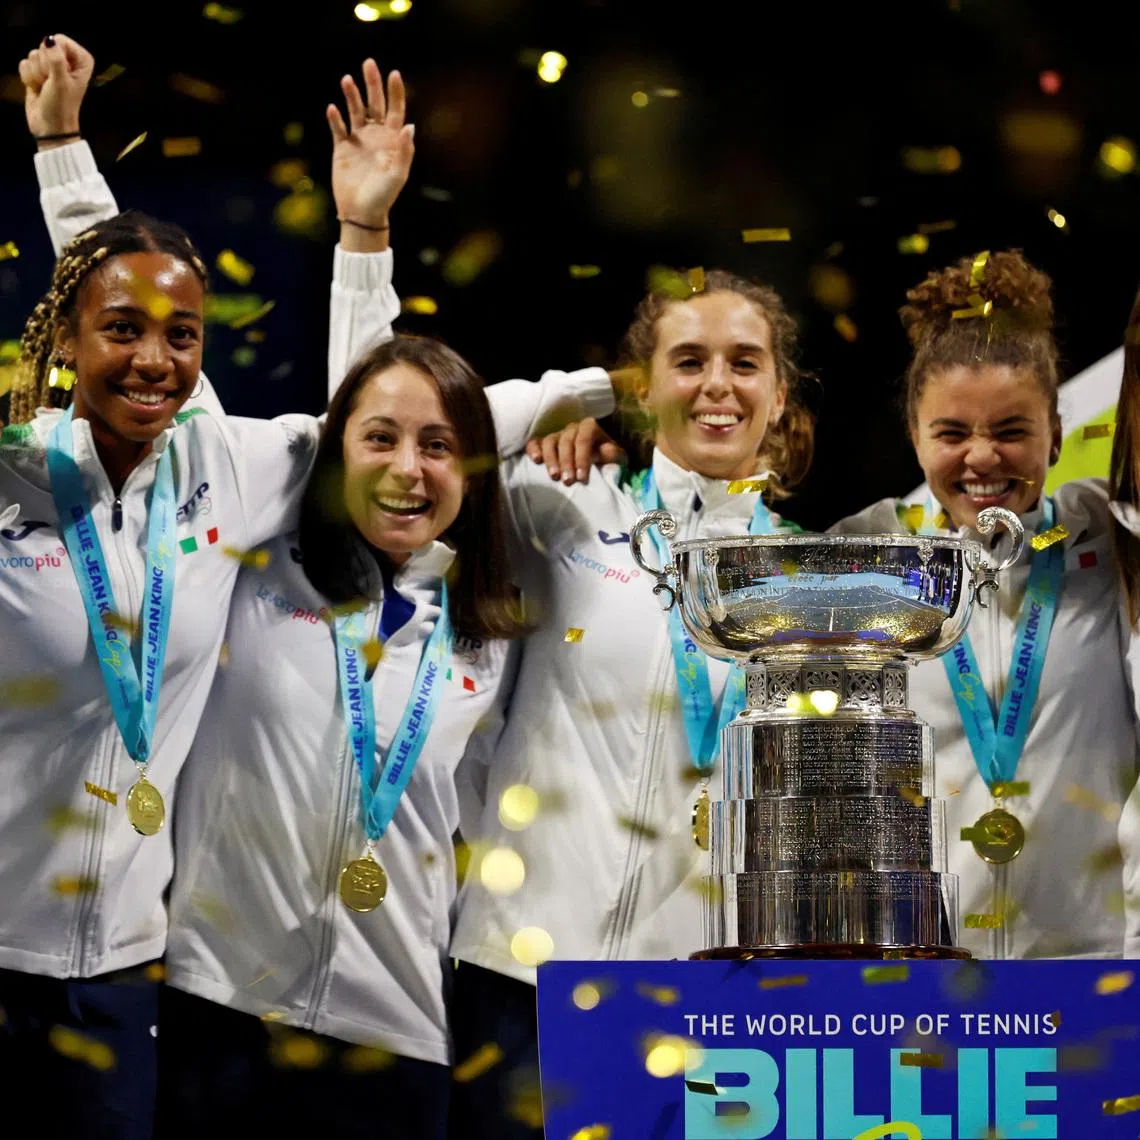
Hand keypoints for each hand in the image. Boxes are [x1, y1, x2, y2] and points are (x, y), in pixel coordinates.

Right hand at [18, 34, 93, 145]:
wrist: (50, 126)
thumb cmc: (61, 107)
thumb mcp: (61, 82)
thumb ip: (56, 59)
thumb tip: (49, 41)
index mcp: (81, 61)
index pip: (60, 40)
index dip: (55, 56)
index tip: (61, 75)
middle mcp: (67, 60)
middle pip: (45, 46)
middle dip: (45, 66)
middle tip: (52, 83)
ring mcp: (51, 65)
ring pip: (33, 54)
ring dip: (37, 74)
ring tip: (46, 87)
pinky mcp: (37, 71)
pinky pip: (24, 63)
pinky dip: (28, 78)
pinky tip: (37, 88)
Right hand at [327, 60, 413, 244]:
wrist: (362, 212)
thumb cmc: (384, 196)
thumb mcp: (398, 175)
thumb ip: (405, 151)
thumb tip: (409, 125)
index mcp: (392, 140)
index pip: (395, 110)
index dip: (395, 92)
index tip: (393, 73)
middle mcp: (376, 136)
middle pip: (374, 103)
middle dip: (372, 84)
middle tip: (369, 63)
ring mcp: (358, 140)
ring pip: (355, 111)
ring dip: (351, 96)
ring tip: (347, 80)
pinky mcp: (341, 148)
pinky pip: (338, 128)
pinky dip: (335, 118)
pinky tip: (332, 109)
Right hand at [525, 418, 624, 484]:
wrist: (596, 461)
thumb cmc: (606, 459)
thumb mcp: (615, 457)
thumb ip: (612, 453)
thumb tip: (604, 451)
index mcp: (589, 427)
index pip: (584, 439)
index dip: (582, 458)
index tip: (581, 478)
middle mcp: (572, 428)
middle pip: (566, 441)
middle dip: (567, 462)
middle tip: (567, 481)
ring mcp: (557, 434)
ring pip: (550, 441)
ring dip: (551, 459)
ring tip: (553, 476)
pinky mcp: (545, 443)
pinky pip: (535, 442)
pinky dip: (533, 449)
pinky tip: (535, 460)